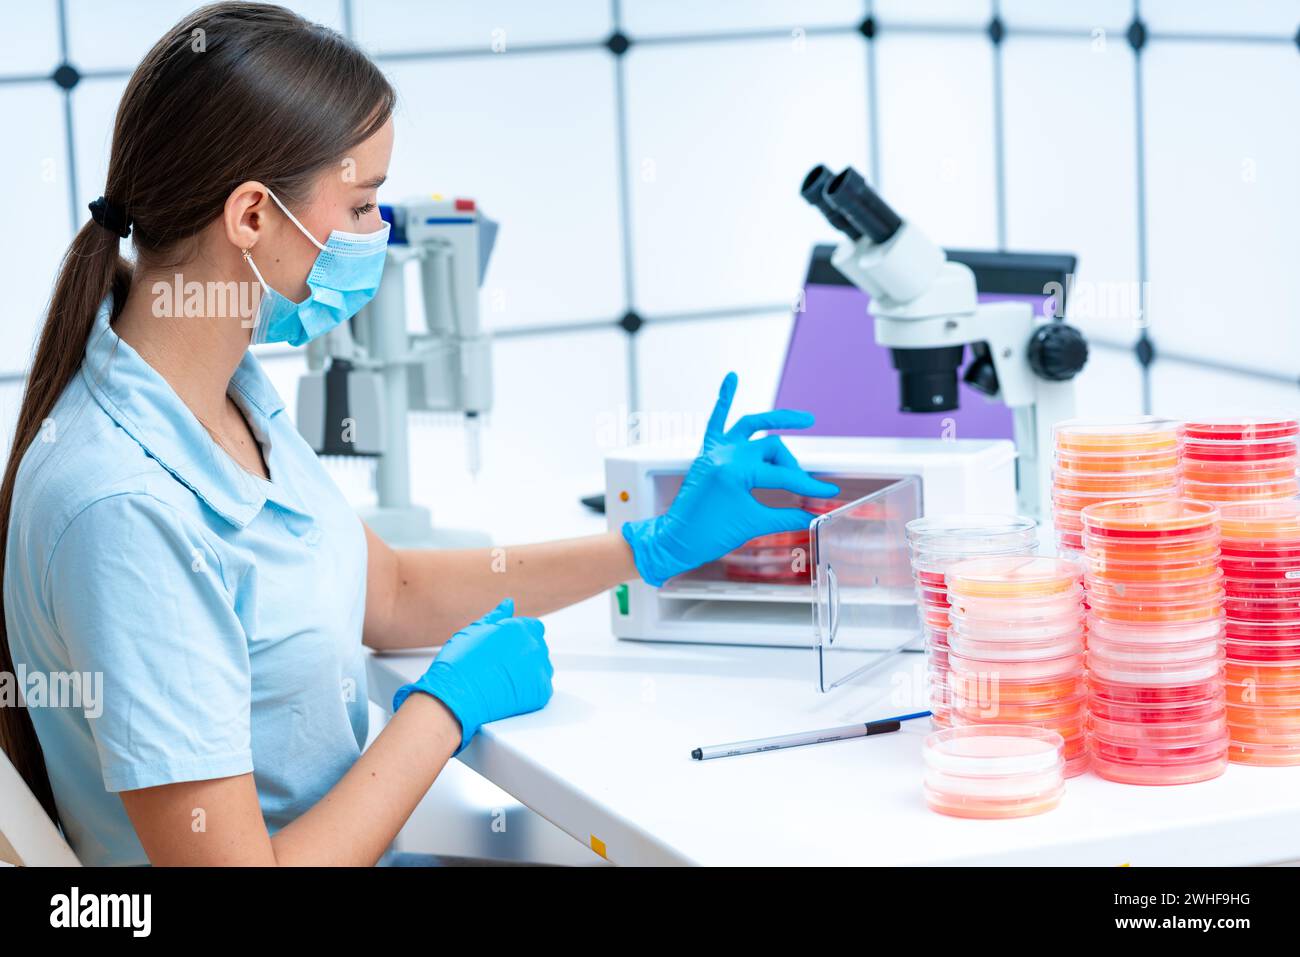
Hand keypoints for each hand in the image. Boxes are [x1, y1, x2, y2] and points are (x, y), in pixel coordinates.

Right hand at [392, 598, 553, 754]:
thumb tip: (509, 603)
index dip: (519, 636)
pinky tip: (509, 691)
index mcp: (519, 628)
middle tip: (500, 665)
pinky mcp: (541, 692)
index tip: (507, 647)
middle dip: (524, 653)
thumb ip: (497, 616)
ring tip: (503, 678)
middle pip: (538, 647)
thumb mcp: (474, 630)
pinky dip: (530, 690)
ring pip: (542, 666)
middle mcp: (534, 646)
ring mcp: (540, 670)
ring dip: (529, 670)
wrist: (456, 696)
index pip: (534, 627)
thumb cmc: (459, 662)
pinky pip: (542, 687)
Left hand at [621, 372, 839, 585]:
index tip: (826, 493)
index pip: (782, 476)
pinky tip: (731, 378)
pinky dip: (723, 399)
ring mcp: (715, 451)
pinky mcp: (707, 452)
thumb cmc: (709, 535)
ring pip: (752, 426)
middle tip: (801, 485)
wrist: (677, 540)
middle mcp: (725, 454)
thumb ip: (787, 517)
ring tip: (804, 419)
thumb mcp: (753, 525)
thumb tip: (813, 515)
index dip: (808, 486)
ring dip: (777, 420)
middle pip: (772, 448)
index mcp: (735, 471)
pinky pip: (716, 420)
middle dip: (791, 466)